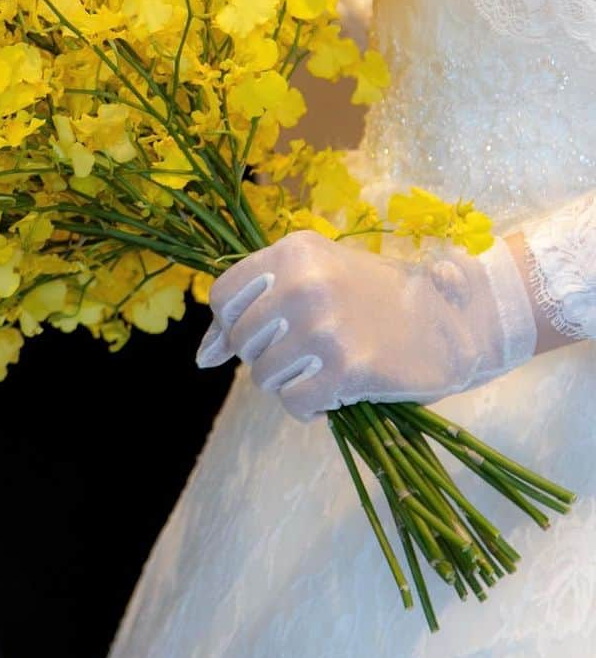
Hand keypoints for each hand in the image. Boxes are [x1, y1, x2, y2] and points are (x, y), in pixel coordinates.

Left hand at [195, 230, 537, 420]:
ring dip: (291, 382)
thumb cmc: (379, 297)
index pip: (223, 296)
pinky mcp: (346, 367)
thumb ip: (255, 307)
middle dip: (266, 357)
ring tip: (326, 367)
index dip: (231, 325)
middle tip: (306, 352)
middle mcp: (302, 283)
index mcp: (293, 251)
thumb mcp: (316, 279)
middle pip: (242, 341)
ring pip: (264, 376)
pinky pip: (295, 402)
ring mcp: (323, 326)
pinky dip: (310, 406)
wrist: (455, 317)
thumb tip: (202, 356)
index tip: (258, 335)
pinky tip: (336, 391)